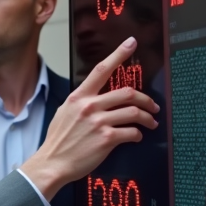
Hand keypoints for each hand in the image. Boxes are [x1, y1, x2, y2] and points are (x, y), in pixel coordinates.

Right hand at [20, 37, 158, 199]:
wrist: (52, 163)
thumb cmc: (58, 140)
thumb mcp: (64, 113)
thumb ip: (82, 103)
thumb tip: (97, 97)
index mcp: (78, 97)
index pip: (101, 69)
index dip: (119, 54)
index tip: (131, 43)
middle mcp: (89, 106)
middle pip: (128, 93)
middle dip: (146, 99)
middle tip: (153, 105)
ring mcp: (99, 122)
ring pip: (134, 112)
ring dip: (147, 118)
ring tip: (150, 122)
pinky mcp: (107, 139)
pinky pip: (132, 132)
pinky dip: (138, 135)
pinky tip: (136, 137)